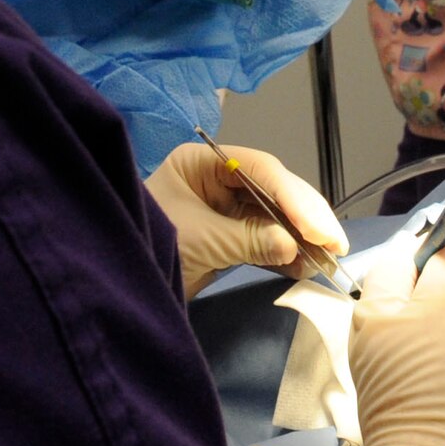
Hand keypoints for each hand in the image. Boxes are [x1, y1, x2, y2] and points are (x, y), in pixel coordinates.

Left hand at [142, 142, 346, 298]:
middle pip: (273, 192)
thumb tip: (293, 246)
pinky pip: (262, 241)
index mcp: (202, 162)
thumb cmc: (144, 242)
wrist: (110, 282)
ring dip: (300, 239)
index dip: (295, 198)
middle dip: (305, 219)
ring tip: (326, 261)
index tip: (319, 228)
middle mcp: (215, 179)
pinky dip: (283, 255)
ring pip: (273, 217)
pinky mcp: (224, 238)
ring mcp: (221, 209)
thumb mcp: (199, 239)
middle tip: (335, 246)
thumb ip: (248, 239)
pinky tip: (304, 267)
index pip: (261, 170)